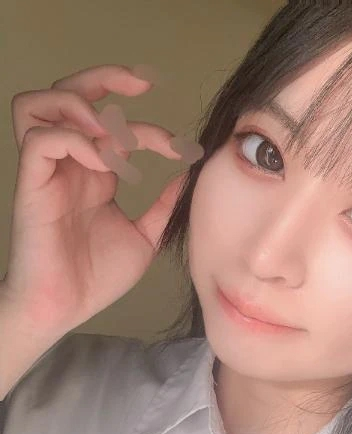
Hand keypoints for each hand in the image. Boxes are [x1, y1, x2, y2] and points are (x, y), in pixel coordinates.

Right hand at [4, 63, 201, 336]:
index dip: (150, 127)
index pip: (114, 126)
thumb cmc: (96, 277)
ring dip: (81, 105)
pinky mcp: (32, 185)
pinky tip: (105, 166)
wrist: (65, 308)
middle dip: (105, 78)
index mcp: (94, 174)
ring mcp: (48, 172)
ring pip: (40, 104)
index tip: (181, 147)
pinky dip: (76, 141)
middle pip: (68, 93)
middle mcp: (69, 165)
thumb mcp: (144, 238)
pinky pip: (41, 139)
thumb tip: (188, 176)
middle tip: (142, 85)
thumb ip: (163, 206)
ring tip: (113, 134)